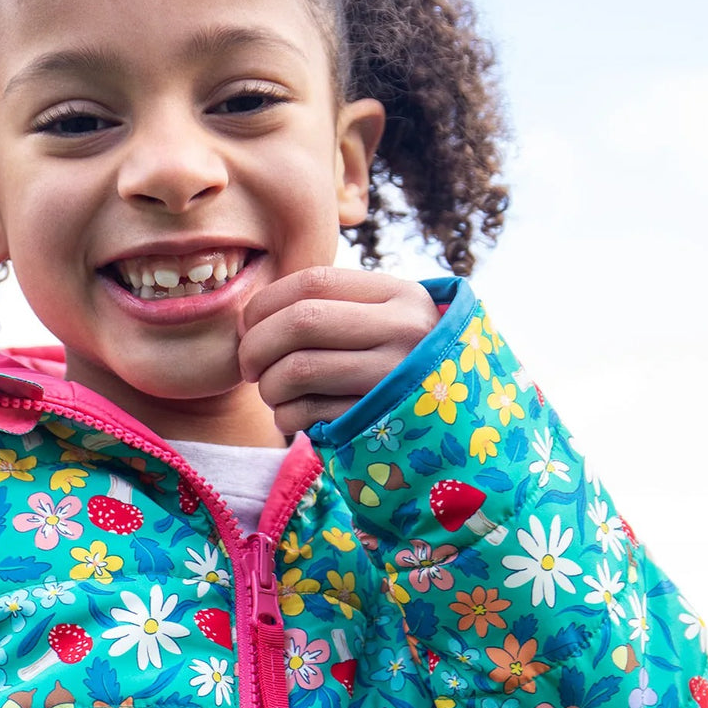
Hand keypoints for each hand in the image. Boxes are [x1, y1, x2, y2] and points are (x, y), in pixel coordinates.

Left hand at [238, 266, 439, 436]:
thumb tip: (255, 313)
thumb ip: (339, 307)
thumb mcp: (390, 322)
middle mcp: (405, 330)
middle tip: (248, 365)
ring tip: (271, 392)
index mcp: (400, 295)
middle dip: (257, 345)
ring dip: (269, 385)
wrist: (460, 425)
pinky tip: (291, 417)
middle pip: (302, 321)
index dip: (265, 303)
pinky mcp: (382, 421)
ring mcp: (395, 378)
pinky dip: (286, 416)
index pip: (313, 281)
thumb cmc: (404, 367)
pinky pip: (310, 412)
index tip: (247, 327)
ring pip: (299, 369)